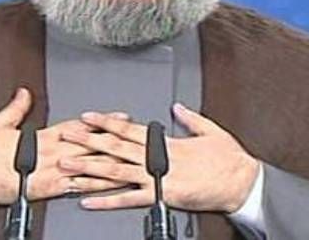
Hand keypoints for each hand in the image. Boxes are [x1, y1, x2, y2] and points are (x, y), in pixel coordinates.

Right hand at [0, 88, 127, 208]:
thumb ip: (16, 108)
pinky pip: (75, 187)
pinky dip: (94, 186)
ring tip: (131, 159)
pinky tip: (109, 185)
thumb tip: (24, 93)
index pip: (78, 126)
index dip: (100, 121)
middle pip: (90, 144)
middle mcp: (51, 152)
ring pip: (87, 165)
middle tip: (135, 135)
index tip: (118, 116)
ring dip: (111, 162)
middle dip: (114, 139)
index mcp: (42, 136)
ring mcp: (51, 172)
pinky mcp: (47, 190)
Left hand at [59, 103, 258, 212]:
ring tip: (69, 167)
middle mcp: (157, 158)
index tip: (87, 117)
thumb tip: (177, 107)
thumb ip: (190, 118)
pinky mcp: (162, 198)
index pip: (129, 129)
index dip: (106, 122)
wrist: (242, 183)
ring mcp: (157, 179)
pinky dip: (107, 201)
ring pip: (116, 173)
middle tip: (67, 138)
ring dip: (90, 169)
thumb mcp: (210, 130)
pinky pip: (129, 201)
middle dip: (88, 142)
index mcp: (166, 141)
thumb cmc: (228, 159)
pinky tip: (88, 201)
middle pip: (115, 148)